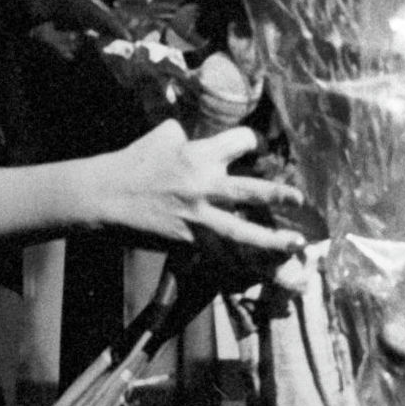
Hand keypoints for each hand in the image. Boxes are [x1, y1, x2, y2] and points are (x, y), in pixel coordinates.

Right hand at [86, 121, 306, 254]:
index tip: (253, 148)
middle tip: (300, 199)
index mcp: (199, 155)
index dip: (249, 143)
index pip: (240, 142)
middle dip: (279, 195)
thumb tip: (200, 133)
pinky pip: (220, 252)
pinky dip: (241, 262)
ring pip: (242, 231)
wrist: (105, 196)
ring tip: (296, 245)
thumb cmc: (133, 162)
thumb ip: (188, 134)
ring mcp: (197, 217)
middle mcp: (204, 186)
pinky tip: (260, 272)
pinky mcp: (187, 240)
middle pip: (251, 191)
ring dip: (271, 239)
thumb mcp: (162, 135)